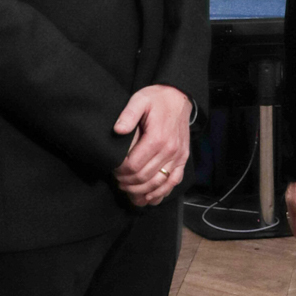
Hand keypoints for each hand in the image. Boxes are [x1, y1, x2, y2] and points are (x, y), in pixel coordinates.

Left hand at [113, 85, 191, 205]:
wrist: (178, 97)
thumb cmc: (157, 99)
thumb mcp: (140, 99)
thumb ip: (128, 114)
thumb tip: (117, 130)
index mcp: (157, 138)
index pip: (134, 165)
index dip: (120, 172)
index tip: (113, 170)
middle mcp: (170, 150)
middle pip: (144, 177)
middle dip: (127, 183)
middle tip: (117, 180)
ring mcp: (178, 156)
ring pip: (158, 184)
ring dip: (141, 192)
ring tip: (128, 190)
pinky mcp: (182, 159)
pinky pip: (173, 181)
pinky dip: (161, 193)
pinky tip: (150, 198)